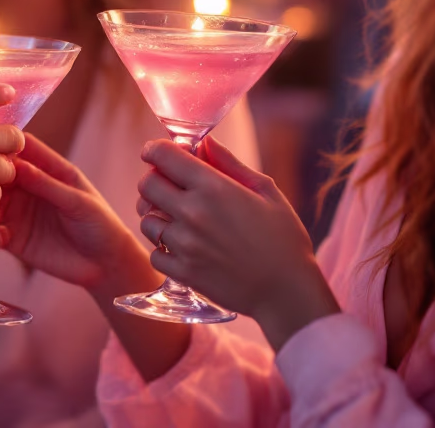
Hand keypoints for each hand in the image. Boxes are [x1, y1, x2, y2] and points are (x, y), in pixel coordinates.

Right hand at [0, 135, 191, 381]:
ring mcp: (17, 212)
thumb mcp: (78, 202)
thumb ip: (48, 185)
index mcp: (47, 169)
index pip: (18, 149)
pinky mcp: (12, 238)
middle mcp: (27, 187)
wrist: (105, 264)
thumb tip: (16, 165)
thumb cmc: (100, 224)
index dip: (0, 148)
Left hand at [137, 136, 338, 349]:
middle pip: (146, 185)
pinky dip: (163, 250)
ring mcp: (185, 245)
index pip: (162, 155)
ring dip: (157, 216)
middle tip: (169, 187)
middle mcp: (193, 213)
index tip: (156, 153)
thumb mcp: (265, 191)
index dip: (155, 150)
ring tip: (178, 220)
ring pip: (146, 220)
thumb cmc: (283, 239)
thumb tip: (205, 142)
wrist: (288, 292)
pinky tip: (182, 248)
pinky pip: (154, 254)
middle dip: (154, 180)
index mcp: (213, 188)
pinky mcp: (183, 273)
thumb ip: (229, 163)